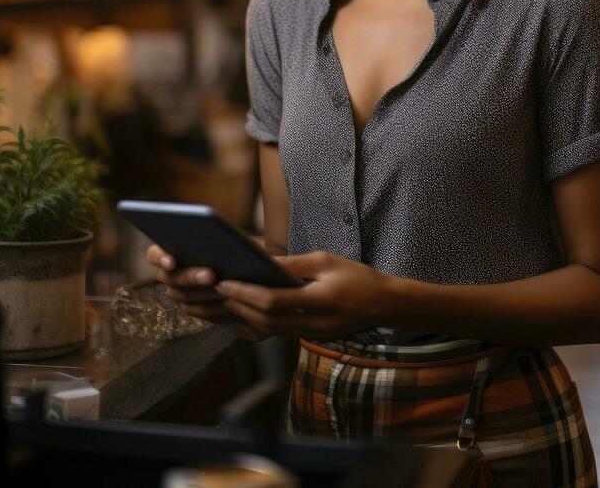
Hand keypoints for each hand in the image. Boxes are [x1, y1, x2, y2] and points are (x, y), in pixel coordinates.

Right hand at [144, 243, 268, 341]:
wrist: (251, 267)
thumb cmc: (235, 245)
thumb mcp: (228, 238)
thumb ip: (216, 237)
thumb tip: (217, 241)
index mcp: (171, 251)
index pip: (154, 254)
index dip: (160, 258)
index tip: (172, 262)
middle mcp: (171, 274)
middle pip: (171, 278)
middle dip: (191, 277)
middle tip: (211, 275)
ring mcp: (181, 293)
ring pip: (184, 298)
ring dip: (204, 294)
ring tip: (225, 289)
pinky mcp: (197, 307)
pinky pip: (200, 311)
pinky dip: (214, 307)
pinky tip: (231, 303)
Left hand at [213, 250, 388, 340]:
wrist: (384, 305)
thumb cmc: (357, 277)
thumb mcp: (326, 261)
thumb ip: (293, 264)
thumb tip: (261, 261)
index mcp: (319, 302)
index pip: (272, 302)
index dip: (245, 293)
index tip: (224, 282)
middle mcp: (313, 324)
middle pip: (265, 320)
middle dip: (237, 305)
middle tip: (216, 290)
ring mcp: (312, 335)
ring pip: (269, 330)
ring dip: (244, 315)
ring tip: (225, 299)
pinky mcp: (310, 338)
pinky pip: (278, 332)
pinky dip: (259, 321)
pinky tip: (247, 309)